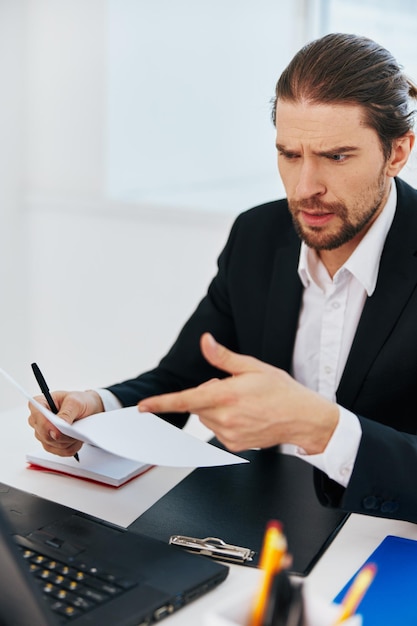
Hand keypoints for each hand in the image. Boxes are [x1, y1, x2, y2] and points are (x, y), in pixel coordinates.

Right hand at [28, 390, 103, 456]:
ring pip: (52, 445)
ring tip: (79, 433)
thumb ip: (67, 413)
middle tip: (76, 431)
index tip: (57, 432)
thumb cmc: (79, 401)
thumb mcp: (76, 402)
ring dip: (68, 442)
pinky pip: (60, 452)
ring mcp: (43, 434)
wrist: (88, 409)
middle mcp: (38, 420)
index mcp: (40, 403)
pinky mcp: (50, 444)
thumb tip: (59, 425)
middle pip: (44, 435)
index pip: (37, 415)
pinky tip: (77, 440)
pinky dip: (71, 447)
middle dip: (62, 436)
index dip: (45, 425)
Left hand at [139, 333, 338, 453]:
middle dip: (208, 394)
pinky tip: (246, 416)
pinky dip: (225, 422)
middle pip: (198, 404)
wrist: (303, 419)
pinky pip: (217, 430)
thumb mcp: (253, 367)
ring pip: (207, 417)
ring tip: (244, 403)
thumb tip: (206, 342)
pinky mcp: (234, 445)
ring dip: (216, 409)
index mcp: (226, 395)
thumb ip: (223, 357)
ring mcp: (229, 434)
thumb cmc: (282, 391)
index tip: (144, 406)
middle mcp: (225, 417)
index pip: (186, 399)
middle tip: (234, 388)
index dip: (162, 402)